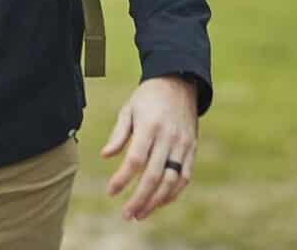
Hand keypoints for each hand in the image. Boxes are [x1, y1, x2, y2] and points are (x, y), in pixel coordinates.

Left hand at [101, 75, 197, 221]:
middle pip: (153, 176)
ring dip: (155, 202)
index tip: (110, 192)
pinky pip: (184, 177)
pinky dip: (172, 194)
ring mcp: (182, 145)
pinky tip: (159, 202)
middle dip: (139, 199)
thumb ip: (118, 134)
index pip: (135, 159)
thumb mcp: (129, 109)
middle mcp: (168, 137)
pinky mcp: (192, 149)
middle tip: (126, 215)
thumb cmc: (148, 96)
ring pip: (171, 182)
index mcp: (149, 126)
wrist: (178, 82)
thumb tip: (105, 156)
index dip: (122, 179)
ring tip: (140, 214)